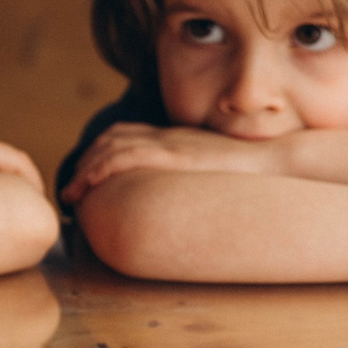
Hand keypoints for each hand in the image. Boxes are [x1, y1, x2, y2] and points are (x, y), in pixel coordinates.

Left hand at [60, 123, 274, 202]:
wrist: (277, 163)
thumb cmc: (251, 177)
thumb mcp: (214, 176)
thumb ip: (194, 183)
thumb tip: (184, 210)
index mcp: (178, 140)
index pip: (127, 136)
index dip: (100, 154)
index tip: (85, 178)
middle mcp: (170, 137)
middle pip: (113, 138)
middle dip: (86, 163)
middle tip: (71, 191)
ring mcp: (172, 143)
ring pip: (113, 146)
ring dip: (87, 168)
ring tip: (73, 194)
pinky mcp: (175, 154)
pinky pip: (128, 154)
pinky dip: (102, 167)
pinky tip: (89, 183)